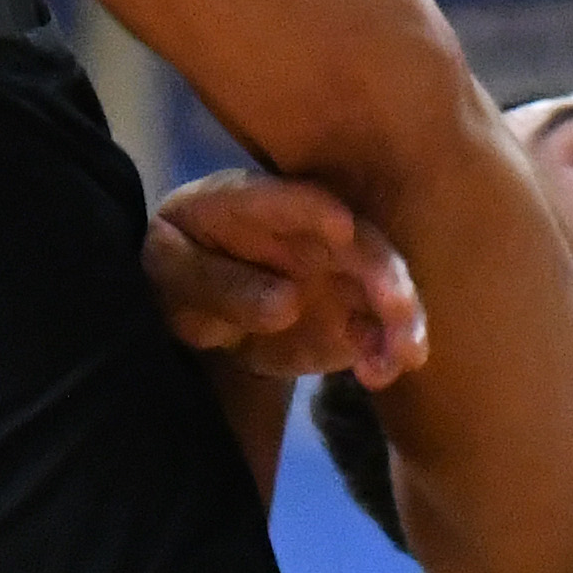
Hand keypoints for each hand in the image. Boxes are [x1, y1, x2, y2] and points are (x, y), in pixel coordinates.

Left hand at [149, 170, 424, 387]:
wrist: (195, 301)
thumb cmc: (176, 268)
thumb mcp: (170, 271)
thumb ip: (215, 283)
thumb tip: (289, 303)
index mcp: (253, 203)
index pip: (287, 199)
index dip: (316, 210)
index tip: (341, 227)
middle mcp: (311, 231)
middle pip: (358, 242)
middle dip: (383, 271)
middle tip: (397, 308)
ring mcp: (336, 273)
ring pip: (382, 287)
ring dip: (401, 319)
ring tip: (402, 355)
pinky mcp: (347, 316)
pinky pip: (376, 332)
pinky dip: (387, 352)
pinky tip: (378, 373)